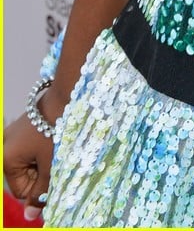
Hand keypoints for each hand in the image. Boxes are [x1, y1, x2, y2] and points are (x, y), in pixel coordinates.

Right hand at [3, 89, 61, 221]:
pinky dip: (44, 151)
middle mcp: (5, 148)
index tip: (56, 176)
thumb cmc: (57, 131)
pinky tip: (55, 142)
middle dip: (42, 175)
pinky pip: (31, 150)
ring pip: (30, 164)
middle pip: (25, 177)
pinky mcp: (24, 127)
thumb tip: (30, 217)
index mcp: (7, 159)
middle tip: (58, 161)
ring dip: (45, 163)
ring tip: (58, 150)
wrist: (67, 96)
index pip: (22, 191)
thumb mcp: (50, 166)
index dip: (40, 189)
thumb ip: (40, 193)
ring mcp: (13, 136)